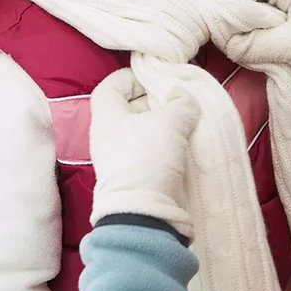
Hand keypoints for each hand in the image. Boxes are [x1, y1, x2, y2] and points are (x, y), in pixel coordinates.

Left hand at [89, 68, 199, 237]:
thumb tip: (180, 95)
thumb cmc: (148, 157)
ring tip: (184, 122)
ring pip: (139, 132)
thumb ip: (179, 102)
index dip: (129, 78)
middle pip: (126, 109)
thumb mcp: (171, 121)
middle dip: (151, 101)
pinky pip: (146, 152)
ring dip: (160, 126)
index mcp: (106, 117)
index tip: (153, 78)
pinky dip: (162, 146)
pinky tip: (182, 147)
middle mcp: (106, 138)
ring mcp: (117, 160)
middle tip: (175, 99)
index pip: (109, 87)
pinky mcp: (131, 178)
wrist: (144, 213)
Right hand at [227, 0, 290, 97]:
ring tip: (248, 48)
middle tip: (237, 39)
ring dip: (249, 30)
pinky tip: (259, 53)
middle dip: (241, 16)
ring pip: (256, 11)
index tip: (232, 24)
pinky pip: (264, 26)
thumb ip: (259, 45)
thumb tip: (231, 47)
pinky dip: (257, 39)